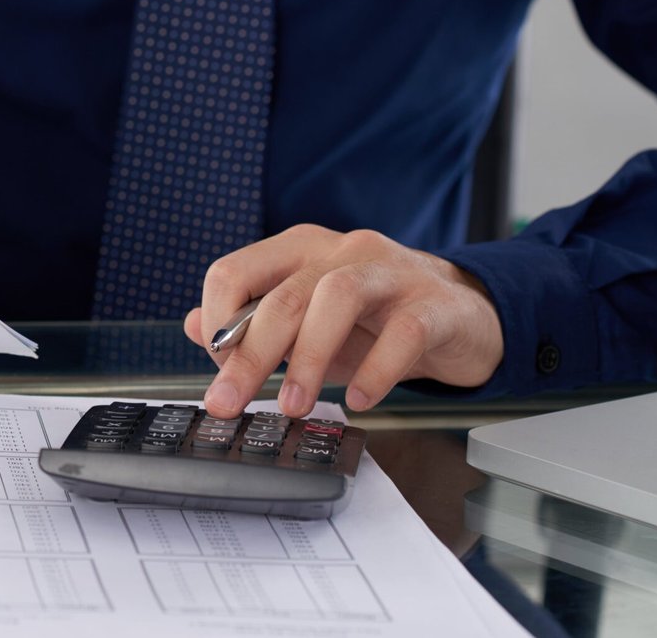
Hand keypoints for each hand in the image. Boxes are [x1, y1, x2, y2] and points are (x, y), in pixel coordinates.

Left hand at [184, 225, 502, 418]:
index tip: (217, 371)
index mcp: (300, 250)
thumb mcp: (306, 322)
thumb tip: (192, 326)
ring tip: (294, 405)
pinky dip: (377, 370)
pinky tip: (359, 400)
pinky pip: (404, 332)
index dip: (217, 323)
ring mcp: (392, 272)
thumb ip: (251, 322)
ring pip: (338, 297)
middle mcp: (343, 250)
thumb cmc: (375, 321)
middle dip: (251, 354)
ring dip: (308, 357)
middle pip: (284, 294)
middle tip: (231, 401)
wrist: (464, 317)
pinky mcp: (436, 304)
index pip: (235, 272)